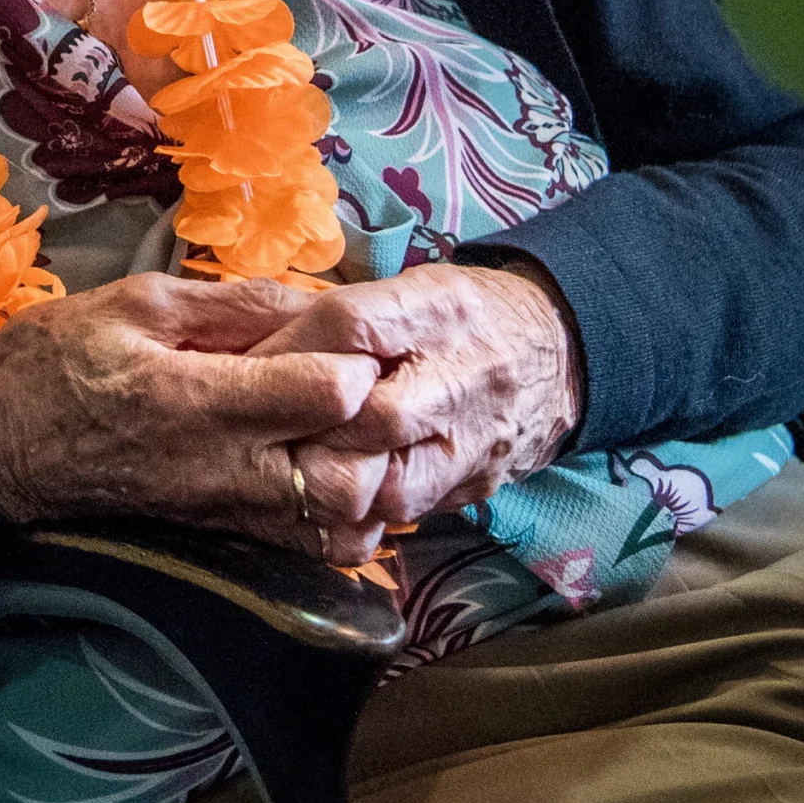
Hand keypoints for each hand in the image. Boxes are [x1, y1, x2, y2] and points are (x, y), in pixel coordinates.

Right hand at [0, 274, 390, 559]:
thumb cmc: (55, 361)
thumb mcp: (136, 302)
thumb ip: (234, 302)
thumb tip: (319, 298)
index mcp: (197, 400)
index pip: (325, 393)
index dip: (356, 359)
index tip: (347, 336)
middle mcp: (222, 469)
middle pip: (351, 474)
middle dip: (378, 429)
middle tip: (367, 387)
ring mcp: (228, 512)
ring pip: (343, 522)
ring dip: (370, 475)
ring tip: (355, 428)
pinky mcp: (227, 536)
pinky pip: (316, 548)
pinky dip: (347, 518)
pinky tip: (333, 470)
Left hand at [256, 258, 583, 531]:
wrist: (558, 350)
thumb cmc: (460, 316)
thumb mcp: (411, 290)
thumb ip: (343, 317)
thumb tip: (256, 345)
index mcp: (438, 309)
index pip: (350, 327)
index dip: (287, 350)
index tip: (245, 367)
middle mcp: (464, 374)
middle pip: (375, 415)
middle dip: (310, 427)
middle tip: (262, 430)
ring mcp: (476, 437)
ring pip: (394, 483)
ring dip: (337, 481)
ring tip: (297, 469)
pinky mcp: (478, 482)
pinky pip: (413, 512)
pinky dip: (366, 509)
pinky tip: (335, 496)